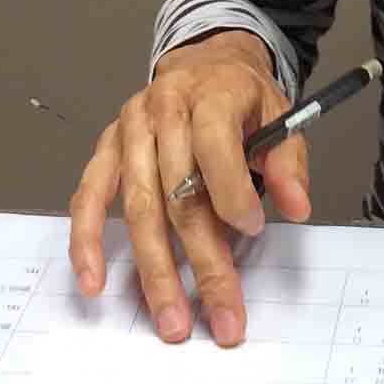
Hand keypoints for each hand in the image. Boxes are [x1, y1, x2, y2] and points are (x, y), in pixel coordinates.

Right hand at [67, 30, 311, 346]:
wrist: (205, 64)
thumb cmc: (242, 98)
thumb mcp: (279, 115)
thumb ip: (288, 162)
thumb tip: (297, 207)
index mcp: (211, 93)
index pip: (214, 145)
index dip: (231, 192)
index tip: (252, 230)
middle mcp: (164, 109)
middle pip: (178, 192)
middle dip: (202, 259)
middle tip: (222, 313)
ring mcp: (129, 129)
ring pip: (138, 207)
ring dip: (155, 269)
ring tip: (171, 318)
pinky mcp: (106, 149)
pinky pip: (89, 198)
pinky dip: (87, 242)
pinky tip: (94, 281)